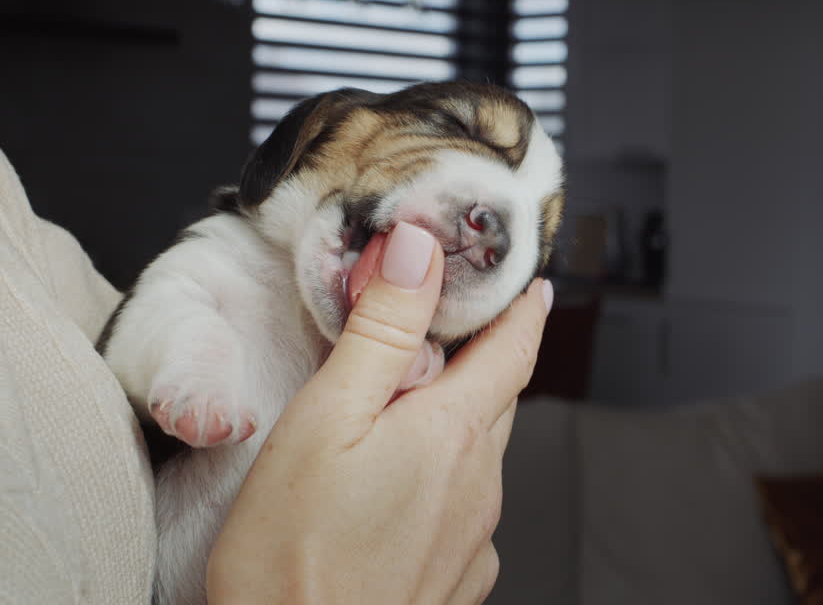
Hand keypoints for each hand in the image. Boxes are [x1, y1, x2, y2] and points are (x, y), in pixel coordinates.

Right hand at [206, 222, 552, 603]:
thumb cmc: (291, 555)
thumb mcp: (324, 419)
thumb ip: (381, 331)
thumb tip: (421, 249)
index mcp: (453, 433)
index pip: (514, 350)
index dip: (523, 308)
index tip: (530, 281)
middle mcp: (480, 485)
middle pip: (498, 400)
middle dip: (485, 358)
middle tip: (457, 328)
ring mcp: (473, 539)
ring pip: (481, 456)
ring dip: (460, 421)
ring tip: (412, 408)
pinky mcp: (457, 580)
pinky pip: (466, 510)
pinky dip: (445, 481)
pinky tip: (401, 490)